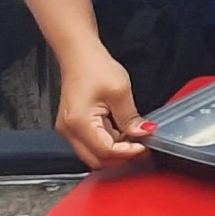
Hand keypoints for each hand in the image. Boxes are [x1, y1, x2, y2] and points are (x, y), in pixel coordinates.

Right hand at [54, 48, 149, 167]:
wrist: (79, 55)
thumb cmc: (94, 67)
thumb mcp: (120, 91)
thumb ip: (130, 117)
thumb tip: (143, 134)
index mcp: (79, 123)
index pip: (105, 151)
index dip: (128, 152)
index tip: (145, 145)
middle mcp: (69, 131)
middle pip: (97, 160)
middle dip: (121, 156)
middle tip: (140, 145)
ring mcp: (69, 130)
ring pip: (94, 154)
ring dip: (114, 151)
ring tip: (131, 136)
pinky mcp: (73, 127)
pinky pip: (91, 144)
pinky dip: (107, 143)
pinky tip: (120, 131)